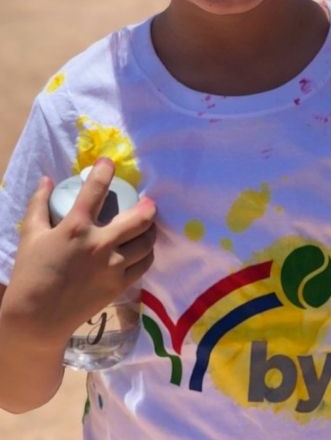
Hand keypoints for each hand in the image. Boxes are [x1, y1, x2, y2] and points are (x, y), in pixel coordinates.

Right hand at [2, 158, 156, 347]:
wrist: (37, 318)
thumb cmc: (31, 274)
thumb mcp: (29, 235)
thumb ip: (38, 204)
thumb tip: (48, 179)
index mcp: (76, 227)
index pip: (96, 189)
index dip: (105, 171)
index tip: (109, 163)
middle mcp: (100, 244)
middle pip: (140, 217)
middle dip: (148, 206)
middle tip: (147, 203)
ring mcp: (113, 265)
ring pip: (147, 241)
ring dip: (151, 230)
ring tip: (148, 225)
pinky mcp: (120, 284)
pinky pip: (145, 263)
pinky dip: (148, 253)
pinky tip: (144, 249)